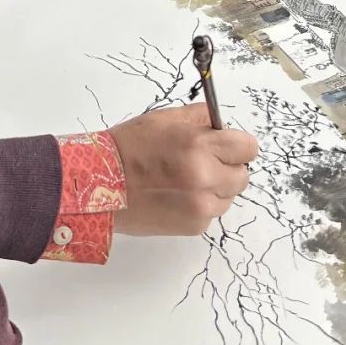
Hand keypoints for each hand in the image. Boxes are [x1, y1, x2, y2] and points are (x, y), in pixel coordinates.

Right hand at [108, 104, 257, 236]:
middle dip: (227, 167)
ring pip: (229, 196)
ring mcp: (201, 206)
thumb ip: (199, 118)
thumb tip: (221, 125)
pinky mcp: (194, 226)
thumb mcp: (164, 119)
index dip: (236, 145)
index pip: (248, 148)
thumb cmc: (127, 148)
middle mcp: (205, 177)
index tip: (225, 146)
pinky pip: (211, 212)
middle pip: (242, 175)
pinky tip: (175, 196)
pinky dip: (200, 205)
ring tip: (184, 181)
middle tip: (202, 163)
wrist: (97, 185)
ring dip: (215, 188)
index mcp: (199, 146)